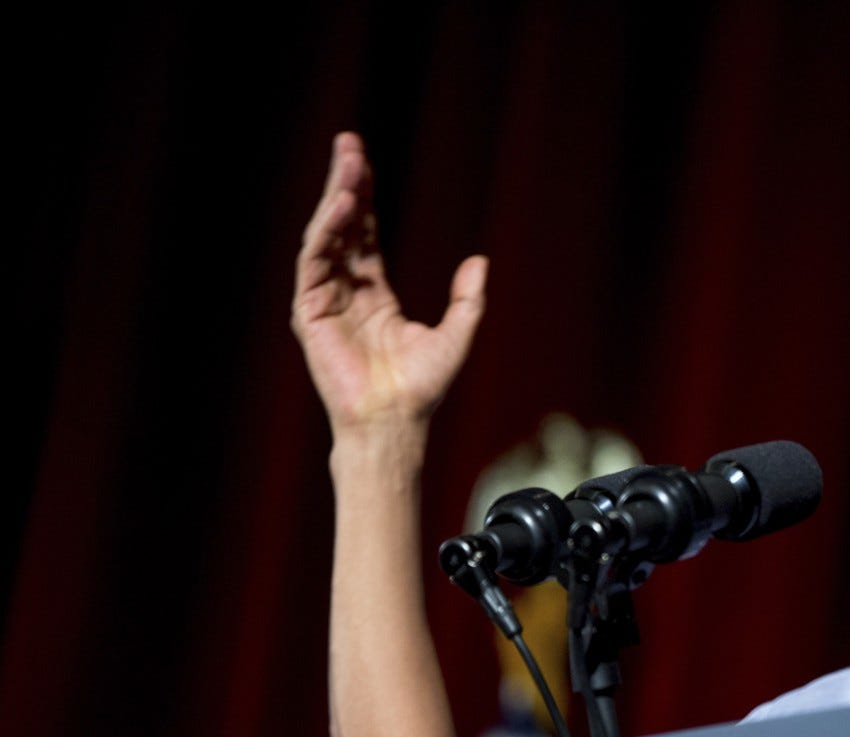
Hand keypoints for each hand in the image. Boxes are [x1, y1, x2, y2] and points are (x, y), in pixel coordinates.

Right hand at [291, 132, 486, 436]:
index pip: (366, 235)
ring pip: (326, 237)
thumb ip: (468, 299)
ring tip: (349, 166)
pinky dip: (326, 232)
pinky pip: (315, 262)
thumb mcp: (455, 335)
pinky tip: (340, 207)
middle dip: (346, 185)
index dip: (367, 199)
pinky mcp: (311, 312)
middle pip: (343, 226)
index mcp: (374, 295)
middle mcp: (346, 292)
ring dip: (336, 200)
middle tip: (349, 144)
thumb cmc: (421, 388)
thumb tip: (479, 261)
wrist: (395, 420)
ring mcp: (325, 300)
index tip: (364, 162)